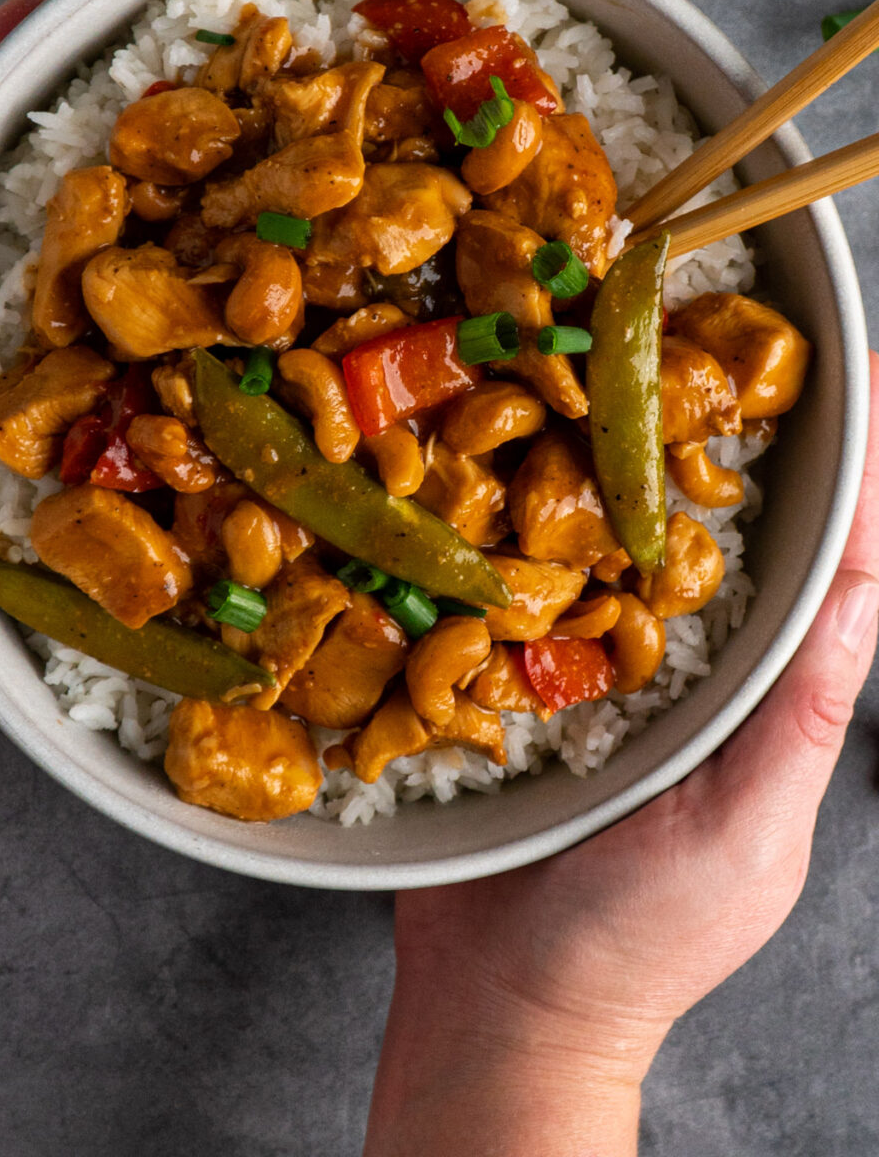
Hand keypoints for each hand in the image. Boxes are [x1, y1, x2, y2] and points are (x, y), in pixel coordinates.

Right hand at [364, 352, 878, 1156]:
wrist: (496, 1000)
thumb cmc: (630, 942)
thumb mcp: (737, 838)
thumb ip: (799, 723)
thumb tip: (864, 596)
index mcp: (770, 707)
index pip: (837, 573)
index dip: (857, 479)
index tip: (863, 381)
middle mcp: (699, 677)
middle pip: (740, 539)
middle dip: (746, 443)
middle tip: (726, 339)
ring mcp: (612, 677)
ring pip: (637, 549)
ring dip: (637, 466)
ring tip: (625, 373)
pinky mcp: (533, 682)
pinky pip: (545, 589)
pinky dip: (542, 523)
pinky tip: (518, 463)